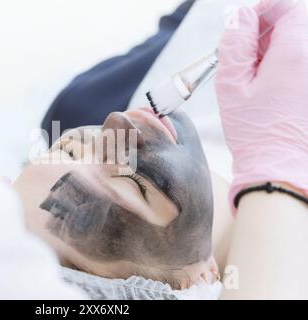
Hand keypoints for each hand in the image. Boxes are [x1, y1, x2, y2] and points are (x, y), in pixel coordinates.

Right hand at [215, 0, 307, 210]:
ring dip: (272, 48)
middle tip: (241, 51)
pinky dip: (281, 64)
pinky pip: (300, 64)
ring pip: (297, 44)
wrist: (278, 167)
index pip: (289, 7)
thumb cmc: (254, 131)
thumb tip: (240, 17)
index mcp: (295, 53)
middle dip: (266, 29)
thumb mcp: (231, 84)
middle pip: (295, 23)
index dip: (264, 9)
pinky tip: (263, 84)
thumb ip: (235, 43)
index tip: (244, 23)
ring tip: (250, 73)